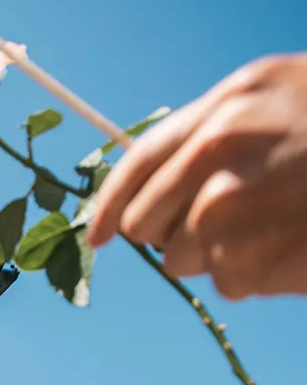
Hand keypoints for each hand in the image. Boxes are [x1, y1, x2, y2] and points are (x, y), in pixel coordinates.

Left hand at [87, 55, 306, 298]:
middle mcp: (221, 150)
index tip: (97, 235)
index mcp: (228, 106)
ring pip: (182, 260)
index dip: (111, 205)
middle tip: (222, 221)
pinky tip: (289, 243)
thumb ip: (216, 133)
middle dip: (170, 232)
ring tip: (271, 226)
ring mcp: (233, 206)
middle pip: (148, 222)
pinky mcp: (251, 257)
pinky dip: (254, 274)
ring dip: (216, 256)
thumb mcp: (280, 101)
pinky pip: (227, 283)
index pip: (139, 161)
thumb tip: (152, 188)